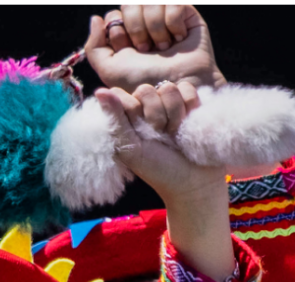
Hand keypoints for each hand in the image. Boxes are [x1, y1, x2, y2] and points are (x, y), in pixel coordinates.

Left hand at [86, 6, 223, 92]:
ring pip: (151, 0)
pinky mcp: (187, 13)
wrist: (175, 89)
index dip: (119, 34)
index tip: (128, 51)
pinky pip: (174, 2)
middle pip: (130, 3)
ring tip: (163, 47)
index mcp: (123, 34)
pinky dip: (173, 22)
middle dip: (136, 28)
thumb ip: (94, 46)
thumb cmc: (142, 82)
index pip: (113, 16)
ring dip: (155, 27)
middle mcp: (143, 23)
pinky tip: (179, 39)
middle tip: (146, 49)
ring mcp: (164, 16)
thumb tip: (96, 18)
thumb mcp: (109, 70)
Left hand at [95, 81, 226, 209]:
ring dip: (174, 113)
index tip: (139, 132)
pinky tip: (190, 123)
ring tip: (175, 133)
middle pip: (145, 90)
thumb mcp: (131, 149)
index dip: (132, 111)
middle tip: (160, 135)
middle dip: (155, 116)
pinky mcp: (191, 101)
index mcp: (127, 117)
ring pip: (168, 88)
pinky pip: (188, 89)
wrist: (194, 181)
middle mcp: (146, 107)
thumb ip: (115, 120)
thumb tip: (100, 91)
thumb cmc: (158, 169)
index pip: (120, 94)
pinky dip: (190, 107)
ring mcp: (169, 102)